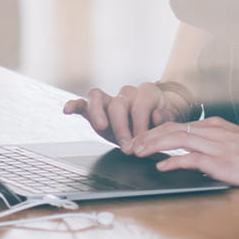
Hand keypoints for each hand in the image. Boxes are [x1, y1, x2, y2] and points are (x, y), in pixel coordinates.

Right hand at [63, 83, 187, 148]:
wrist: (155, 120)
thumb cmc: (162, 120)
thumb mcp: (171, 119)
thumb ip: (167, 117)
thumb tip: (158, 116)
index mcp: (147, 93)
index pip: (140, 106)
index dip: (140, 124)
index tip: (141, 142)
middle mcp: (127, 93)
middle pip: (119, 104)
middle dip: (121, 126)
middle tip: (125, 145)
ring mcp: (110, 99)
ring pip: (98, 97)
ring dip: (98, 113)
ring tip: (101, 126)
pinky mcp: (96, 107)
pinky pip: (83, 102)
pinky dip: (75, 105)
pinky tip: (67, 110)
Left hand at [125, 116, 238, 186]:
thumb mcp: (233, 141)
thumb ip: (212, 144)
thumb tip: (190, 156)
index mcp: (213, 126)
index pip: (175, 125)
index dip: (153, 132)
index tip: (138, 139)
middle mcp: (211, 131)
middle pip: (170, 128)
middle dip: (145, 136)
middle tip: (128, 145)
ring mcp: (216, 145)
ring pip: (176, 139)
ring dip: (152, 145)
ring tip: (137, 152)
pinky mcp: (221, 161)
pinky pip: (191, 158)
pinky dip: (173, 162)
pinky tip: (161, 166)